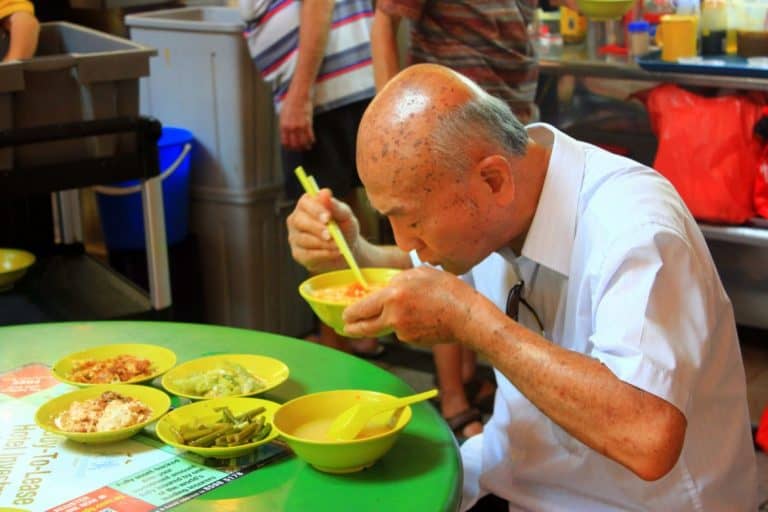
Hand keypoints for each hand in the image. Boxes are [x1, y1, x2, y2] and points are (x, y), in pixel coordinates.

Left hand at [280, 90, 314, 150]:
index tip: (291, 148)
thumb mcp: (283, 114)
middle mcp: (291, 128)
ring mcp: (300, 126)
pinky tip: (312, 141)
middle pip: (294, 144)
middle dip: (298, 148)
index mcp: (283, 126)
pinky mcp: (308, 123)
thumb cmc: (290, 102)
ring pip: (303, 142)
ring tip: (307, 147)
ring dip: (305, 146)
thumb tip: (285, 133)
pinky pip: (310, 136)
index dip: (289, 147)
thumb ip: (284, 125)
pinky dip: (311, 140)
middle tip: (300, 149)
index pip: (285, 142)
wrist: (299, 95)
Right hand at [286, 189, 361, 273]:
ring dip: (323, 244)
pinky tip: (335, 253)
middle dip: (316, 228)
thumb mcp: (345, 216)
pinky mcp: (298, 253)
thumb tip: (325, 193)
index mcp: (307, 204)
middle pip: (299, 221)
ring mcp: (295, 237)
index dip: (315, 210)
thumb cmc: (344, 227)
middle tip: (331, 235)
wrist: (347, 249)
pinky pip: (307, 255)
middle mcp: (296, 219)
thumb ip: (335, 205)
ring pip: (303, 239)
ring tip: (339, 246)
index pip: (305, 203)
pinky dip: (323, 254)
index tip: (328, 217)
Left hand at [342, 266, 476, 345]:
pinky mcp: (412, 340)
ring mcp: (402, 331)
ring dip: (389, 321)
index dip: (349, 313)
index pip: (361, 307)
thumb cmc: (448, 290)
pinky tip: (424, 317)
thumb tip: (386, 286)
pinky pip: (402, 331)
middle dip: (353, 328)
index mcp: (392, 295)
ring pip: (387, 327)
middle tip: (346, 328)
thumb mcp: (420, 273)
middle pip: (365, 327)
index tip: (345, 315)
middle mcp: (393, 315)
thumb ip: (398, 279)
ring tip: (414, 309)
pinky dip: (407, 325)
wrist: (467, 316)